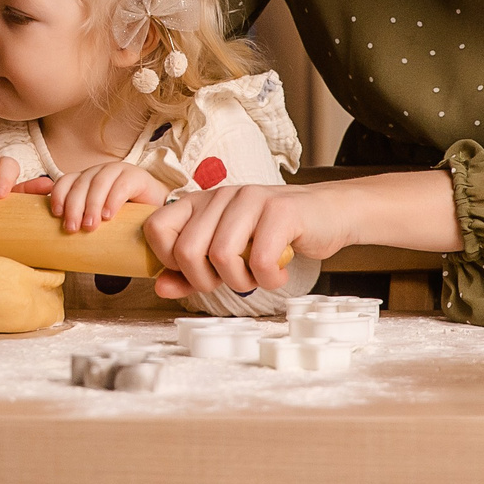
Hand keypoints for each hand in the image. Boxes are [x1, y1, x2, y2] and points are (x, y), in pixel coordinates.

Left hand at [46, 161, 161, 232]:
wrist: (159, 213)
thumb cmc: (125, 219)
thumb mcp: (99, 219)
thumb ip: (82, 220)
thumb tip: (61, 236)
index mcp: (86, 179)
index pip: (66, 181)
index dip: (59, 195)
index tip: (57, 214)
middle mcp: (99, 172)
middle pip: (80, 184)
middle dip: (74, 206)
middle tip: (72, 228)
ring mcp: (118, 171)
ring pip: (99, 183)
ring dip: (92, 205)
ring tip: (90, 226)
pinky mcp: (136, 176)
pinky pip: (121, 185)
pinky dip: (112, 200)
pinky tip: (108, 216)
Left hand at [142, 182, 360, 298]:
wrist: (327, 214)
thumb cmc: (272, 235)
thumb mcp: (226, 252)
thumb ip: (190, 271)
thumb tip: (160, 288)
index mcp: (200, 202)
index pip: (156, 228)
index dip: (171, 262)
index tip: (198, 271)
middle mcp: (221, 195)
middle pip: (187, 251)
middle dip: (207, 281)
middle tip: (232, 280)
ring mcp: (250, 199)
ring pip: (221, 256)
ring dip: (241, 282)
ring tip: (257, 276)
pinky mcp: (281, 211)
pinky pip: (259, 259)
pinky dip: (268, 279)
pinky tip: (276, 273)